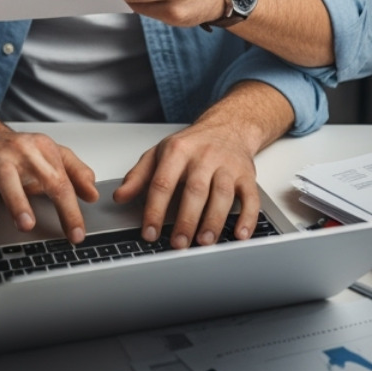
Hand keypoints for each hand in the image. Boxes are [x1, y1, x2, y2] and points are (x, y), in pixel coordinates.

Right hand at [0, 127, 98, 243]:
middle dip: (56, 204)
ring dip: (17, 202)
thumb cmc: (20, 152)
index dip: (72, 209)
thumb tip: (93, 193)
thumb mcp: (52, 156)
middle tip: (66, 228)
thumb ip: (76, 173)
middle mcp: (21, 151)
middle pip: (43, 176)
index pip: (63, 181)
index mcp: (44, 149)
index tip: (77, 233)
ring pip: (7, 177)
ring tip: (26, 224)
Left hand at [113, 114, 263, 248]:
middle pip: (195, 191)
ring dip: (213, 220)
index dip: (154, 210)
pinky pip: (251, 197)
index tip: (149, 232)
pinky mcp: (247, 175)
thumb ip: (139, 176)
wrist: (229, 127)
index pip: (163, 182)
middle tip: (178, 243)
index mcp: (178, 152)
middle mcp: (205, 157)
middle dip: (186, 220)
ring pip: (223, 195)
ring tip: (204, 241)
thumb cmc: (193, 145)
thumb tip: (120, 197)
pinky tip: (240, 233)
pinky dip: (248, 217)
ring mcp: (228, 166)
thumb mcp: (160, 153)